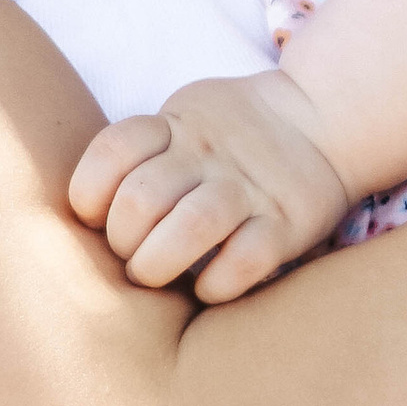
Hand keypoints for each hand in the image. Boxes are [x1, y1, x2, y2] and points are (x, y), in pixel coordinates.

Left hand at [69, 72, 350, 300]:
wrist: (324, 117)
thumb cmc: (231, 138)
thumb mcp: (183, 120)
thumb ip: (142, 152)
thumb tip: (82, 214)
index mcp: (177, 126)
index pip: (113, 150)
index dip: (89, 191)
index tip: (95, 217)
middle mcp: (210, 154)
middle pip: (143, 197)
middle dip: (123, 240)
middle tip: (130, 256)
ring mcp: (250, 188)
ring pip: (192, 226)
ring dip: (160, 263)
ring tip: (156, 275)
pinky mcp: (287, 222)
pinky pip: (246, 260)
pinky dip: (217, 283)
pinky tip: (208, 287)